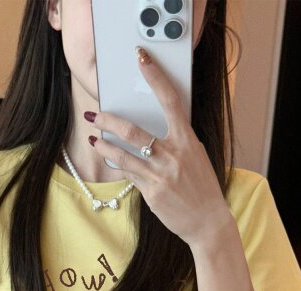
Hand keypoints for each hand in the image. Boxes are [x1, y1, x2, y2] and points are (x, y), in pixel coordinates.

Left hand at [87, 45, 233, 249]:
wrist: (208, 221)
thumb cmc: (202, 187)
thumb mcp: (196, 156)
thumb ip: (178, 140)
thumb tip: (156, 127)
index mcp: (187, 140)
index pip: (170, 100)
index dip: (155, 77)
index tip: (142, 59)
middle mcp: (173, 155)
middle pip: (133, 131)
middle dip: (110, 120)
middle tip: (96, 115)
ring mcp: (160, 175)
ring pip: (123, 156)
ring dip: (104, 146)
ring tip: (93, 139)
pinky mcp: (152, 193)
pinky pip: (129, 175)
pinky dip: (118, 165)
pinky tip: (109, 159)